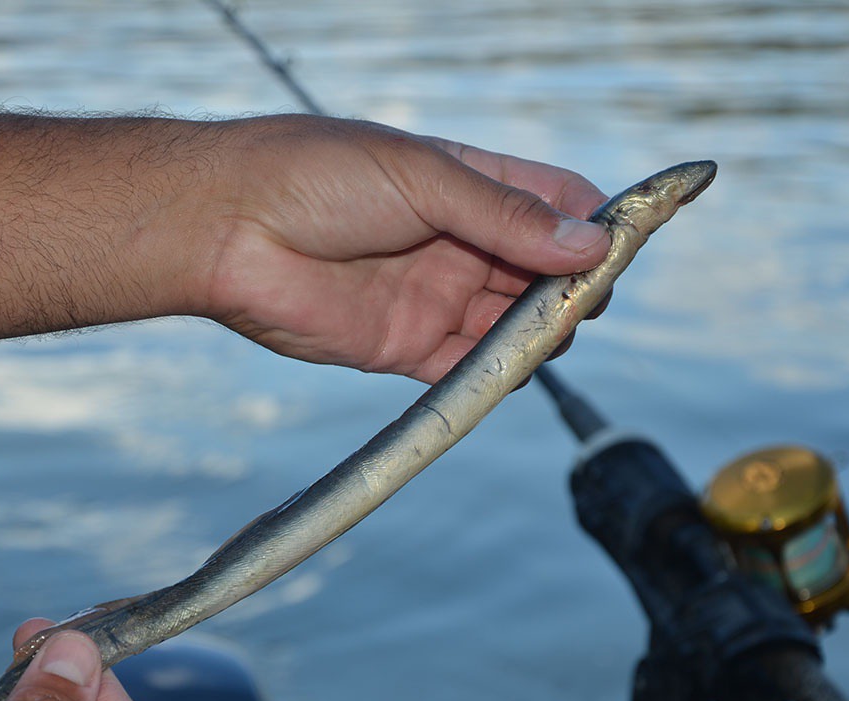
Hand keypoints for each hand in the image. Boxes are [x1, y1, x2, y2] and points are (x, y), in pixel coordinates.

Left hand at [198, 116, 611, 382]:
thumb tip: (591, 243)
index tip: (622, 245)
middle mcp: (457, 241)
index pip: (555, 203)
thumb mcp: (423, 178)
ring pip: (512, 325)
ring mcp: (433, 295)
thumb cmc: (316, 176)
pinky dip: (494, 376)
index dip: (594, 224)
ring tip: (545, 333)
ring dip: (538, 334)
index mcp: (466, 183)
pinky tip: (510, 370)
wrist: (226, 228)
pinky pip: (464, 370)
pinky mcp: (402, 346)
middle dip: (571, 288)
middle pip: (543, 271)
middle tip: (581, 301)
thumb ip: (506, 216)